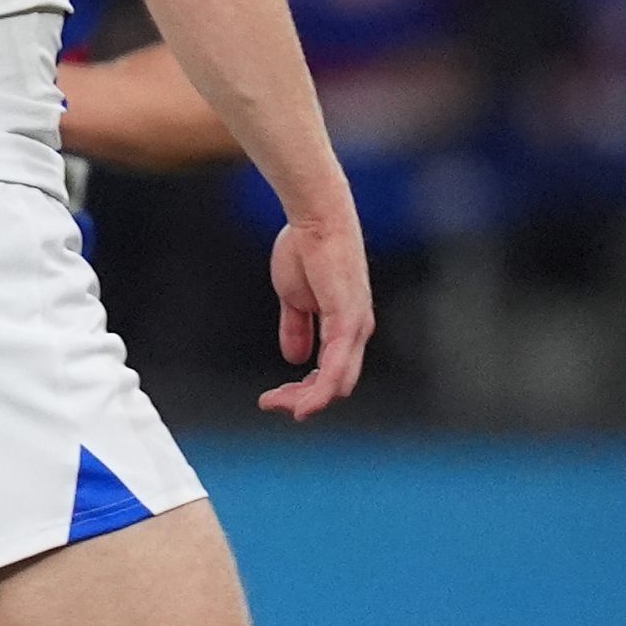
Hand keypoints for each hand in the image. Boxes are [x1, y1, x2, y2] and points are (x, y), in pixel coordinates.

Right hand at [258, 213, 372, 419]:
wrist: (315, 221)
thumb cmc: (307, 250)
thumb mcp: (295, 298)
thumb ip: (297, 328)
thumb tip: (295, 359)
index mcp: (345, 327)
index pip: (329, 373)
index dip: (302, 390)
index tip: (270, 396)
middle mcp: (356, 333)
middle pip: (335, 385)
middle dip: (301, 400)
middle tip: (269, 403)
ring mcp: (355, 328)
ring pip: (338, 384)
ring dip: (308, 401)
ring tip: (276, 404)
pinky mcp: (348, 321)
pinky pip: (337, 366)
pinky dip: (321, 390)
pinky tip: (305, 404)